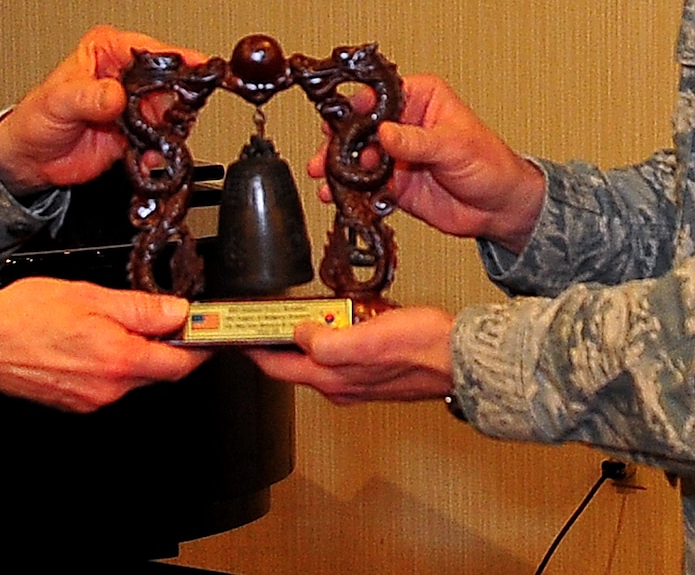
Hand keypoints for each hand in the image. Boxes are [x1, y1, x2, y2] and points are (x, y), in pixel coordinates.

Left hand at [0, 25, 204, 194]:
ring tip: (158, 140)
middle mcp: (126, 75)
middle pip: (169, 80)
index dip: (175, 58)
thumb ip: (86, 96)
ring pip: (171, 110)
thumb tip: (114, 94)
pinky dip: (161, 150)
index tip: (195, 67)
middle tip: (176, 114)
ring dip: (171, 127)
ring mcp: (135, 104)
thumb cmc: (35, 119)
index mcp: (107, 51)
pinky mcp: (138, 132)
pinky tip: (150, 157)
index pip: (149, 49)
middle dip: (178, 98)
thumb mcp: (57, 102)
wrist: (31, 158)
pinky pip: (161, 139)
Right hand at [0, 277, 206, 411]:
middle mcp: (110, 388)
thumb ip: (140, 307)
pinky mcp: (74, 403)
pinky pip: (108, 384)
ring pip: (133, 377)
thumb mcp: (91, 296)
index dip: (199, 344)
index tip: (205, 329)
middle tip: (158, 314)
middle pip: (159, 371)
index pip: (181, 363)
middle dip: (165, 345)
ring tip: (111, 322)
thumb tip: (178, 312)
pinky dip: (111, 363)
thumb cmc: (26, 315)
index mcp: (120, 360)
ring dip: (135, 352)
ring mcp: (91, 400)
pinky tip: (90, 340)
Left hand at [248, 306, 456, 404]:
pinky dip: (328, 333)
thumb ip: (328, 342)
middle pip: (292, 363)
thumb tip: (300, 334)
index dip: (251, 349)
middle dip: (272, 340)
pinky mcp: (371, 367)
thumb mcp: (368, 339)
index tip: (232, 334)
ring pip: (314, 356)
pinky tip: (336, 316)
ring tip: (288, 312)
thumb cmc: (423, 348)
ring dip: (300, 335)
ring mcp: (356, 377)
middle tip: (256, 316)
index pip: (277, 367)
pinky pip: (337, 350)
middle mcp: (340, 383)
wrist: (462, 357)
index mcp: (332, 378)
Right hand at [308, 72, 545, 253]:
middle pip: (361, 126)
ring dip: (340, 167)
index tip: (341, 120)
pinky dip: (350, 191)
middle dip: (340, 140)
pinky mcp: (393, 183)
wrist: (500, 207)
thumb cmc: (490, 163)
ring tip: (326, 176)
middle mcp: (403, 124)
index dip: (358, 106)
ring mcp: (396, 154)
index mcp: (421, 98)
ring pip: (358, 156)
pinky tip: (338, 196)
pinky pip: (365, 185)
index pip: (380, 94)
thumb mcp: (455, 145)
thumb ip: (417, 141)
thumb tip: (384, 132)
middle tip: (327, 154)